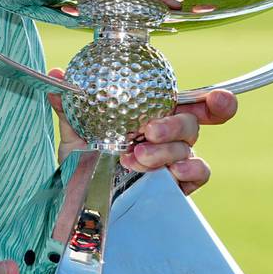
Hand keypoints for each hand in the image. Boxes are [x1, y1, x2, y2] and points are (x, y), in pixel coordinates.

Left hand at [46, 67, 236, 195]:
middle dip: (175, 124)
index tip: (216, 100)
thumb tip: (56, 74)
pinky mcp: (176, 186)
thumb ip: (70, 105)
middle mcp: (168, 136)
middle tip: (148, 131)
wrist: (77, 199)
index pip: (189, 101)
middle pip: (191, 122)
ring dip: (164, 151)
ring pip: (187, 149)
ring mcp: (173, 162)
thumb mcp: (74, 132)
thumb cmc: (83, 160)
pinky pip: (196, 175)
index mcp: (152, 115)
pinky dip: (188, 171)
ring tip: (134, 157)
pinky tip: (172, 172)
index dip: (211, 100)